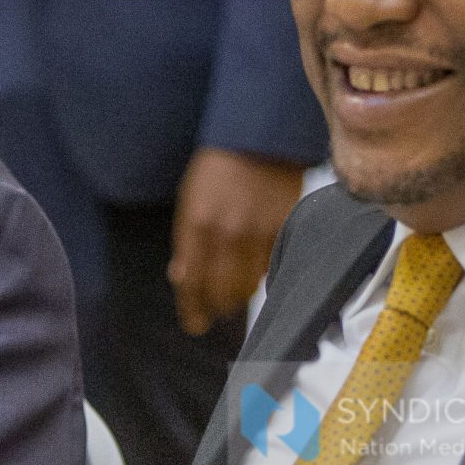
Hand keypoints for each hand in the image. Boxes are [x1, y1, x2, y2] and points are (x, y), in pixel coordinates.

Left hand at [168, 148, 305, 334]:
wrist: (259, 140)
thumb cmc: (218, 169)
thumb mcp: (189, 201)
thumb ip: (187, 243)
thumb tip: (182, 278)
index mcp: (196, 224)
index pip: (192, 282)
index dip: (193, 309)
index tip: (195, 324)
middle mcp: (227, 233)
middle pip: (222, 292)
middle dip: (216, 307)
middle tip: (214, 311)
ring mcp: (258, 233)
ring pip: (248, 287)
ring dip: (239, 296)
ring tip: (233, 295)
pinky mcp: (283, 231)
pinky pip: (270, 269)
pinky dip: (260, 276)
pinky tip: (253, 272)